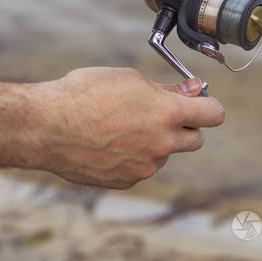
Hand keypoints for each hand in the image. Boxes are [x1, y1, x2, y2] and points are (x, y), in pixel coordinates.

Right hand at [28, 68, 224, 188]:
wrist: (47, 126)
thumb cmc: (84, 94)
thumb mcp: (128, 79)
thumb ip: (165, 89)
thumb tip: (192, 90)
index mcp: (167, 114)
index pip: (214, 114)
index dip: (208, 106)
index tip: (199, 102)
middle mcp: (162, 144)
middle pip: (195, 139)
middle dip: (185, 126)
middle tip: (161, 114)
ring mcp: (144, 167)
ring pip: (163, 153)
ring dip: (153, 142)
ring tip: (119, 126)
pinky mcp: (125, 181)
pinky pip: (139, 168)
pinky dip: (131, 157)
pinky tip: (106, 143)